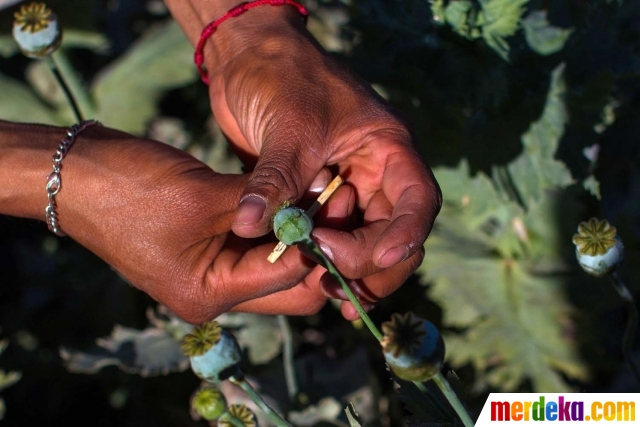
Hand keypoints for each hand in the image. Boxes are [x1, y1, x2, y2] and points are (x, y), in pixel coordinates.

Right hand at [46, 125, 325, 323]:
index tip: (340, 199)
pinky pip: (254, 246)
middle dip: (316, 245)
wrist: (78, 174)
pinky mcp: (208, 251)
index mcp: (209, 294)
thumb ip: (262, 204)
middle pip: (289, 285)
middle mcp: (214, 294)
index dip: (319, 242)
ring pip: (274, 264)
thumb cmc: (132, 188)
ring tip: (321, 191)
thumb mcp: (204, 195)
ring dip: (297, 232)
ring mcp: (210, 274)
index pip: (289, 278)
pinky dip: (274, 224)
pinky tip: (293, 193)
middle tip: (337, 200)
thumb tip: (314, 202)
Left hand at [204, 12, 441, 318]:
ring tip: (326, 294)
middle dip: (371, 262)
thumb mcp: (288, 125)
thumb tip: (251, 226)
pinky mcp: (318, 200)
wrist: (251, 60)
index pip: (417, 196)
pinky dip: (322, 261)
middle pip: (394, 231)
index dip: (408, 233)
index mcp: (387, 146)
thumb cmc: (281, 76)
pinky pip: (330, 237)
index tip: (381, 258)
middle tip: (334, 280)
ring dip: (349, 270)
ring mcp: (348, 188)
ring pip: (365, 241)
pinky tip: (310, 283)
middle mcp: (375, 172)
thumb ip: (275, 179)